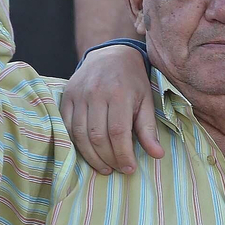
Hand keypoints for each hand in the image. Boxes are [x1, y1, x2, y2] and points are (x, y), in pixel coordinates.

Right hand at [59, 43, 163, 172]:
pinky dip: (75, 144)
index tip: (130, 169)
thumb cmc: (132, 81)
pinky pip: (66, 127)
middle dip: (108, 158)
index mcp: (119, 94)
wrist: (110, 55)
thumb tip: (157, 155)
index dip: (123, 155)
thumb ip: (149, 129)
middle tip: (117, 169)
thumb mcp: (146, 101)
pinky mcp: (66, 97)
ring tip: (104, 167)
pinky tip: (87, 153)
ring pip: (80, 135)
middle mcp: (96, 93)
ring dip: (91, 157)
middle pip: (98, 136)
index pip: (118, 133)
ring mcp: (78, 95)